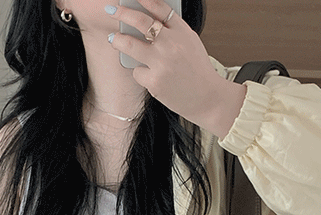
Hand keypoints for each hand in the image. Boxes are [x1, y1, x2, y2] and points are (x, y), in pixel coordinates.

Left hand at [107, 0, 245, 135]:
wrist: (208, 98)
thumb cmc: (198, 73)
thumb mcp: (191, 45)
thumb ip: (172, 33)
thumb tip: (144, 27)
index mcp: (182, 32)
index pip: (160, 7)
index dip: (143, 0)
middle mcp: (171, 43)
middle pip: (140, 21)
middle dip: (122, 13)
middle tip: (111, 10)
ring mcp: (162, 62)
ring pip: (130, 45)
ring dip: (118, 40)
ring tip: (113, 39)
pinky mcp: (154, 81)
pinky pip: (137, 72)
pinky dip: (141, 74)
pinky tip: (152, 78)